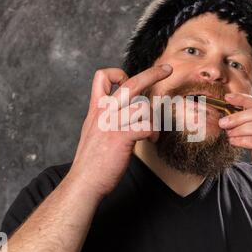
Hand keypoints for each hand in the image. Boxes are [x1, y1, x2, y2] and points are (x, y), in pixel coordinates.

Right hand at [68, 65, 172, 197]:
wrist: (83, 182)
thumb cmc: (91, 161)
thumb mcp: (93, 131)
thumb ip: (104, 118)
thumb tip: (122, 111)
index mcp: (96, 109)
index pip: (102, 76)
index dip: (119, 74)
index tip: (130, 82)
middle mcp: (104, 112)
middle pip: (130, 83)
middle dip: (152, 73)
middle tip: (167, 69)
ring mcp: (112, 124)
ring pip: (143, 106)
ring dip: (154, 118)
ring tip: (154, 132)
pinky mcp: (121, 138)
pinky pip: (146, 126)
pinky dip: (154, 132)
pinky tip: (152, 140)